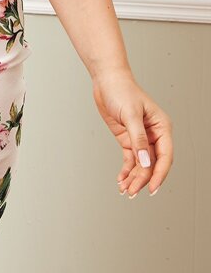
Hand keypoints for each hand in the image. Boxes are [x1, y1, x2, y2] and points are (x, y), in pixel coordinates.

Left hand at [91, 68, 172, 197]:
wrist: (106, 81)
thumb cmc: (122, 91)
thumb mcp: (131, 115)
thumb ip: (138, 139)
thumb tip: (145, 162)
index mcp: (162, 127)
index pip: (165, 156)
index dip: (159, 174)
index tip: (152, 188)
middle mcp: (154, 135)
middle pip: (152, 163)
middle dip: (143, 179)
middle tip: (132, 192)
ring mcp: (140, 138)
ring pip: (141, 164)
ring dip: (134, 177)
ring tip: (125, 190)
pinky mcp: (128, 139)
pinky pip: (130, 159)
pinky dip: (126, 170)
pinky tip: (121, 180)